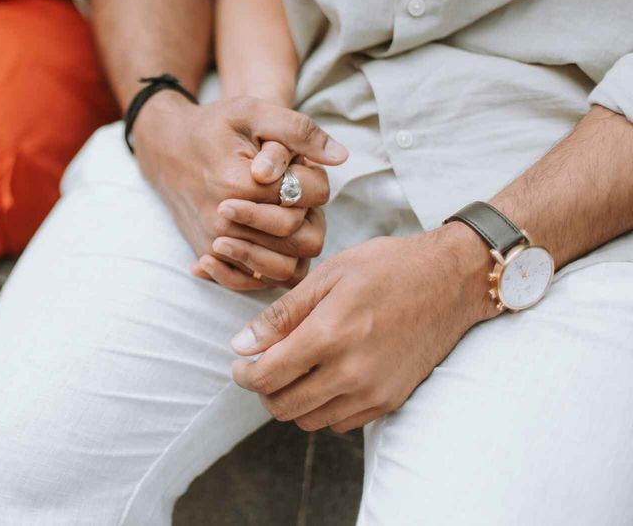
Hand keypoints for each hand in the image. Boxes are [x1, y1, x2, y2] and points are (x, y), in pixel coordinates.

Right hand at [133, 93, 345, 286]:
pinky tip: (269, 243)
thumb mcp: (252, 111)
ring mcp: (215, 243)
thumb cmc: (213, 127)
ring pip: (283, 268)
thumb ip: (298, 130)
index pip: (308, 196)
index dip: (315, 180)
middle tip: (292, 193)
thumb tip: (340, 156)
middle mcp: (226, 221)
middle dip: (307, 214)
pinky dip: (268, 269)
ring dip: (294, 246)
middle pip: (301, 237)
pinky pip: (252, 282)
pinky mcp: (208, 255)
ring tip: (285, 217)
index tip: (299, 166)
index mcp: (241, 184)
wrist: (166, 148)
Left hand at [230, 222, 494, 432]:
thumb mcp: (328, 275)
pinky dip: (322, 408)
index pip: (267, 376)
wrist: (452, 281)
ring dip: (292, 401)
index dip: (243, 374)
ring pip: (309, 421)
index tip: (240, 363)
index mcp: (329, 335)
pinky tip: (324, 378)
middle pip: (283, 406)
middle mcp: (350, 372)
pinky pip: (340, 423)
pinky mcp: (391, 400)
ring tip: (293, 371)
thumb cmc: (387, 267)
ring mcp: (373, 392)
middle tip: (262, 366)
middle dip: (263, 389)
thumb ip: (282, 314)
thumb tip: (241, 345)